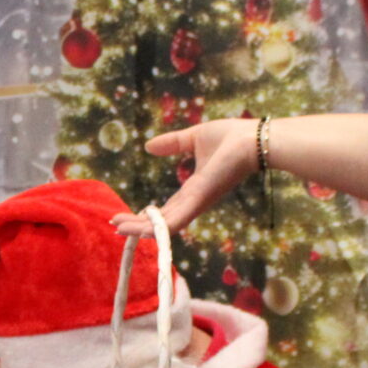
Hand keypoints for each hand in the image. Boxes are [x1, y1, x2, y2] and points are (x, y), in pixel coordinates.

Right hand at [123, 118, 262, 237]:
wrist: (253, 141)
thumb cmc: (232, 138)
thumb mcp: (193, 138)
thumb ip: (173, 143)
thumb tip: (149, 146)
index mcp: (194, 189)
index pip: (167, 208)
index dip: (147, 214)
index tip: (126, 214)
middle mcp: (194, 202)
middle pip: (161, 221)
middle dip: (138, 225)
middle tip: (115, 225)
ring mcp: (196, 205)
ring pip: (163, 226)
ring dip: (140, 229)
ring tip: (118, 229)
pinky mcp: (198, 203)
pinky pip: (172, 222)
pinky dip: (153, 228)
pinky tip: (134, 229)